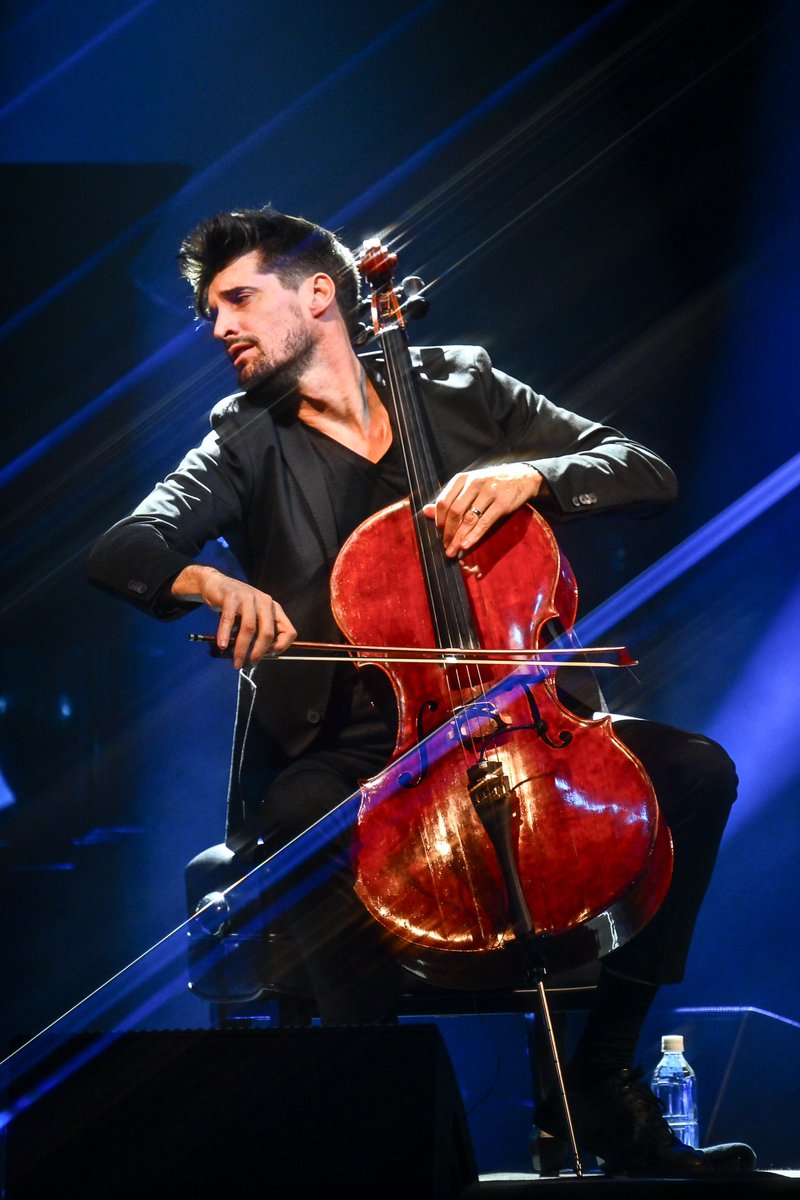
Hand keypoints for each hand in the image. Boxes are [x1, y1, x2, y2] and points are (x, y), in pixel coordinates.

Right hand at [171, 565, 296, 667]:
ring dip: (242, 649)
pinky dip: (225, 635)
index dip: (282, 647)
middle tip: (250, 665)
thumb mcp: (253, 617)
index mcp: (274, 609)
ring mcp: (248, 598)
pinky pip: (229, 620)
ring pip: (249, 629)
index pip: (289, 631)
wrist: (216, 585)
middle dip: (259, 653)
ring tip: (236, 662)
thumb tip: (259, 658)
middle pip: (268, 633)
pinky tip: (222, 645)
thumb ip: (258, 633)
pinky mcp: (231, 597)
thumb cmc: (236, 606)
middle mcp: (265, 602)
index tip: (268, 657)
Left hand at [423, 463, 545, 557]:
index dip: (438, 519)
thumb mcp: (469, 486)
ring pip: (468, 519)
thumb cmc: (491, 483)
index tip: (439, 531)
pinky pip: (484, 523)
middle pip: (454, 512)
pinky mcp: (502, 503)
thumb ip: (449, 498)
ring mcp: (489, 492)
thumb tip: (425, 511)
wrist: (523, 477)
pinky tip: (466, 545)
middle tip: (445, 546)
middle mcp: (474, 483)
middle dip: (448, 532)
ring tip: (453, 551)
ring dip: (458, 538)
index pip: (443, 501)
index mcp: (463, 479)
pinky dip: (473, 536)